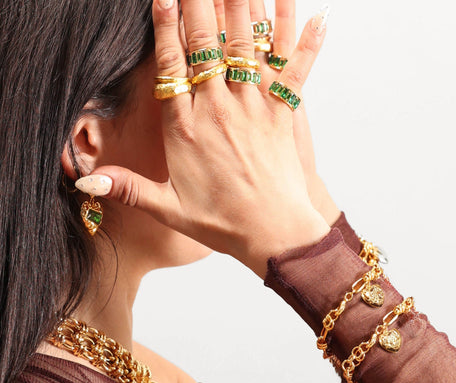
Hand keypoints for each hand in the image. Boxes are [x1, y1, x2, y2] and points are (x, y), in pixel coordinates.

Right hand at [85, 0, 329, 276]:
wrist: (273, 237)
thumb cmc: (222, 225)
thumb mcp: (169, 209)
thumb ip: (129, 190)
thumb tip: (87, 182)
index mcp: (186, 129)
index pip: (171, 64)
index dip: (166, 25)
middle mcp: (218, 110)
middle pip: (206, 42)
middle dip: (200, 0)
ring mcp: (253, 110)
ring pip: (245, 45)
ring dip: (243, 5)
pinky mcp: (283, 117)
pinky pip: (294, 71)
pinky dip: (306, 43)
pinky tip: (318, 17)